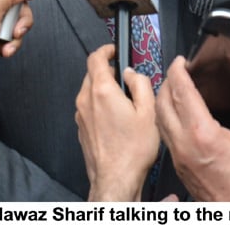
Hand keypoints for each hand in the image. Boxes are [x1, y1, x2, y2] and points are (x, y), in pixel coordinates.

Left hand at [75, 45, 158, 201]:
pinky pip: (89, 108)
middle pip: (92, 73)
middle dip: (108, 71)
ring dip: (104, 90)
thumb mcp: (148, 112)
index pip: (95, 58)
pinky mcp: (81, 128)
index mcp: (102, 91)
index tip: (114, 51)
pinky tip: (116, 120)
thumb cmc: (133, 149)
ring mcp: (81, 115)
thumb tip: (132, 73)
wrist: (115, 179)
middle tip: (126, 80)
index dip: (106, 50)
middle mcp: (86, 100)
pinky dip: (100, 105)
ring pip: (90, 91)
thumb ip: (140, 84)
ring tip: (125, 103)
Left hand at [155, 56, 229, 200]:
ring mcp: (177, 155)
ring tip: (176, 87)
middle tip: (178, 71)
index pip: (181, 91)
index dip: (178, 71)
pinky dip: (165, 116)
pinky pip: (164, 133)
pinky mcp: (177, 165)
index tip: (181, 60)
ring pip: (158, 119)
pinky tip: (178, 113)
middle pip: (162, 102)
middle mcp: (183, 144)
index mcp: (202, 134)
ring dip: (163, 99)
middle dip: (167, 81)